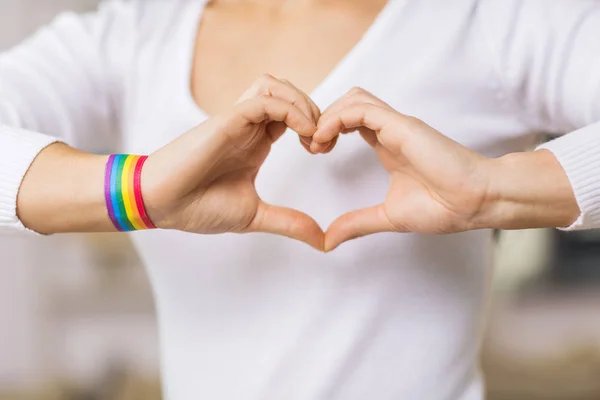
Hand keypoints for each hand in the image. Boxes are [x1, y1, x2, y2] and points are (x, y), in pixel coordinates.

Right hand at [142, 76, 323, 248]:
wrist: (162, 205)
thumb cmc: (199, 207)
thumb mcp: (256, 216)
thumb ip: (290, 223)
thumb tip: (323, 241)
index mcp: (256, 143)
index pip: (292, 116)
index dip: (315, 126)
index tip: (323, 151)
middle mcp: (248, 127)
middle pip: (287, 94)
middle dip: (314, 111)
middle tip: (323, 143)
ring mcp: (237, 121)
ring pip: (275, 87)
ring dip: (302, 103)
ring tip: (312, 134)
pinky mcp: (226, 120)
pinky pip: (263, 99)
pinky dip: (289, 109)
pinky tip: (303, 133)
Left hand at [312, 88, 496, 249]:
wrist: (475, 203)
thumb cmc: (443, 207)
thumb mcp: (387, 217)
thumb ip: (357, 224)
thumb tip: (328, 240)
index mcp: (387, 144)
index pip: (350, 121)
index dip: (327, 130)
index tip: (314, 152)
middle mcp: (390, 130)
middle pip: (348, 103)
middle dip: (322, 118)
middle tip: (310, 146)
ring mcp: (396, 125)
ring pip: (353, 99)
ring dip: (327, 116)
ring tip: (316, 143)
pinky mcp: (402, 125)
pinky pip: (362, 108)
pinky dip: (338, 118)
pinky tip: (325, 139)